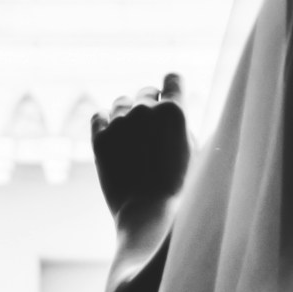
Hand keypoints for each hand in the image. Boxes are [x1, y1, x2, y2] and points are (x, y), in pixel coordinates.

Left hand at [93, 75, 189, 223]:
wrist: (146, 212)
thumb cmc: (177, 186)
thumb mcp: (192, 150)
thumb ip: (181, 123)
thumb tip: (171, 106)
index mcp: (174, 111)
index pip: (173, 79)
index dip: (172, 87)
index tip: (170, 96)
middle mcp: (145, 110)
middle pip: (146, 91)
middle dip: (150, 106)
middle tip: (152, 131)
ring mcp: (120, 122)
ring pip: (122, 102)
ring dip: (128, 114)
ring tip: (134, 139)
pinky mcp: (99, 136)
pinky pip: (99, 115)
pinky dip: (106, 122)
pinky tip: (115, 137)